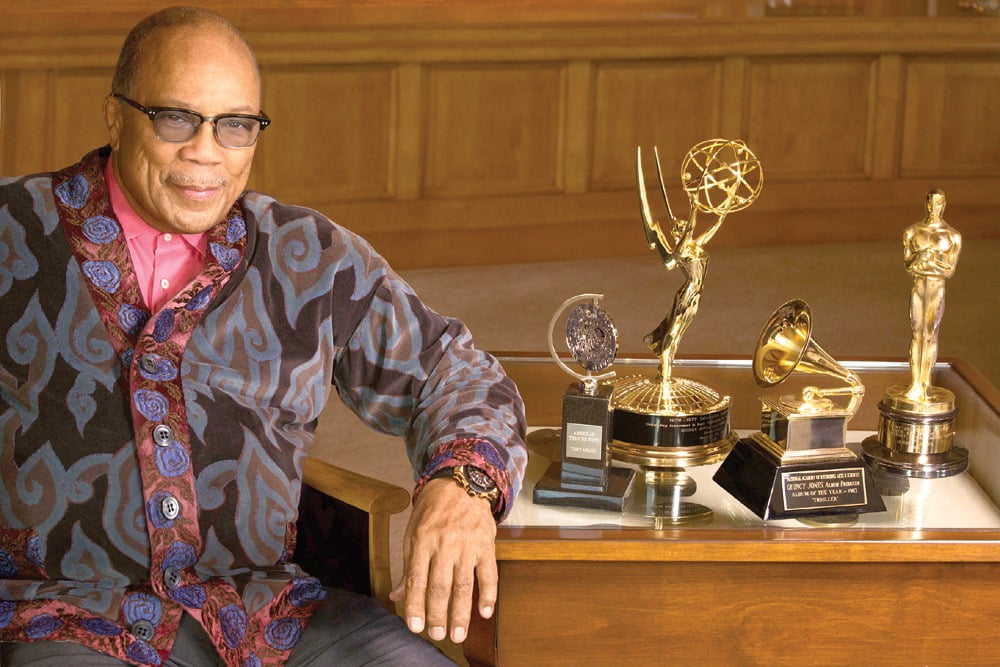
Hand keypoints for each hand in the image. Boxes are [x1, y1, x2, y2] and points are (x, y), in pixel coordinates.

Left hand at [389, 477, 496, 643]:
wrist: (461, 483)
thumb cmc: (432, 510)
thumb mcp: (412, 533)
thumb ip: (408, 567)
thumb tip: (397, 597)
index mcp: (422, 540)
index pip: (416, 579)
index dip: (415, 605)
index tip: (415, 627)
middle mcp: (444, 543)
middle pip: (440, 586)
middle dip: (437, 615)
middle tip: (437, 635)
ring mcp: (467, 544)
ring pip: (463, 584)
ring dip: (461, 613)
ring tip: (458, 634)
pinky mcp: (486, 544)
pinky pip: (489, 573)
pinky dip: (488, 594)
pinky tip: (484, 612)